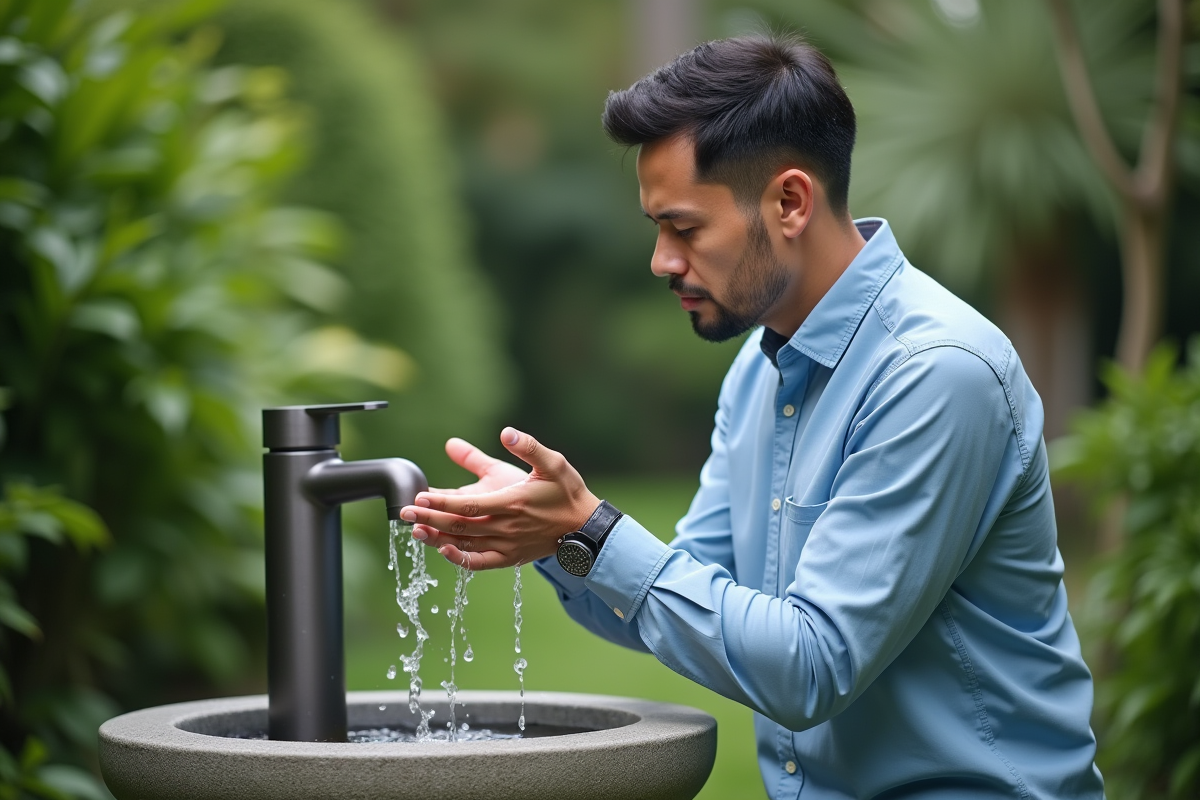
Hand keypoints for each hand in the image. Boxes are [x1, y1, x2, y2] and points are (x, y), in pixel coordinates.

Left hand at [399, 427, 599, 570]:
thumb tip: (506, 432)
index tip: (418, 497)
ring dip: (437, 538)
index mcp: (513, 503)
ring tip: (414, 530)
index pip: (467, 507)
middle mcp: (507, 527)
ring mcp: (507, 546)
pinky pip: (480, 563)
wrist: (586, 527)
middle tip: (404, 512)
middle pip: (459, 527)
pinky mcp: (510, 558)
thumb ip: (528, 447)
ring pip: (465, 545)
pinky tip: (442, 551)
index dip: (441, 504)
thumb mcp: (552, 463)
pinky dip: (459, 560)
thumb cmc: (567, 491)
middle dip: (429, 519)